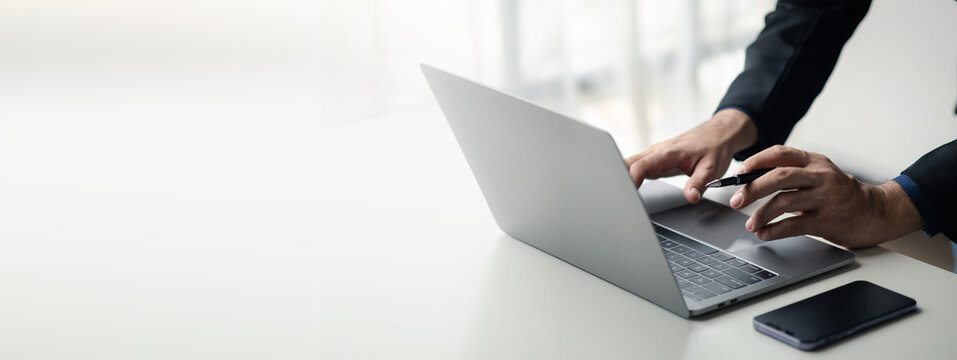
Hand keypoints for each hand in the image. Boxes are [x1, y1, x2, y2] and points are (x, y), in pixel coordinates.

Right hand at [626, 108, 756, 203]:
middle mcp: (657, 152)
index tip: (626, 194)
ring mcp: (654, 155)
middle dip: (619, 179)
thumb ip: (699, 183)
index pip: (640, 166)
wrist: (718, 135)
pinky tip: (630, 189)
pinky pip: (637, 166)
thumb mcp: (711, 168)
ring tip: (622, 196)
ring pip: (629, 164)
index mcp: (667, 153)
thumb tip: (690, 197)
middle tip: (619, 198)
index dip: (630, 180)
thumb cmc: (714, 148)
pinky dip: (630, 176)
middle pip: (627, 164)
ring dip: (623, 177)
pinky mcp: (655, 160)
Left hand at [730, 145, 925, 247]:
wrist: (875, 211)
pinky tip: (765, 234)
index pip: (780, 154)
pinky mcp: (827, 221)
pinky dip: (774, 231)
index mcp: (814, 162)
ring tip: (750, 224)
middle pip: (779, 177)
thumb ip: (792, 173)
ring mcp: (825, 198)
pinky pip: (794, 225)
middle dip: (752, 189)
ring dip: (761, 214)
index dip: (756, 161)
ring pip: (784, 202)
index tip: (738, 172)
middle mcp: (820, 177)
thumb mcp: (819, 174)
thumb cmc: (839, 193)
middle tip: (735, 200)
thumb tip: (750, 180)